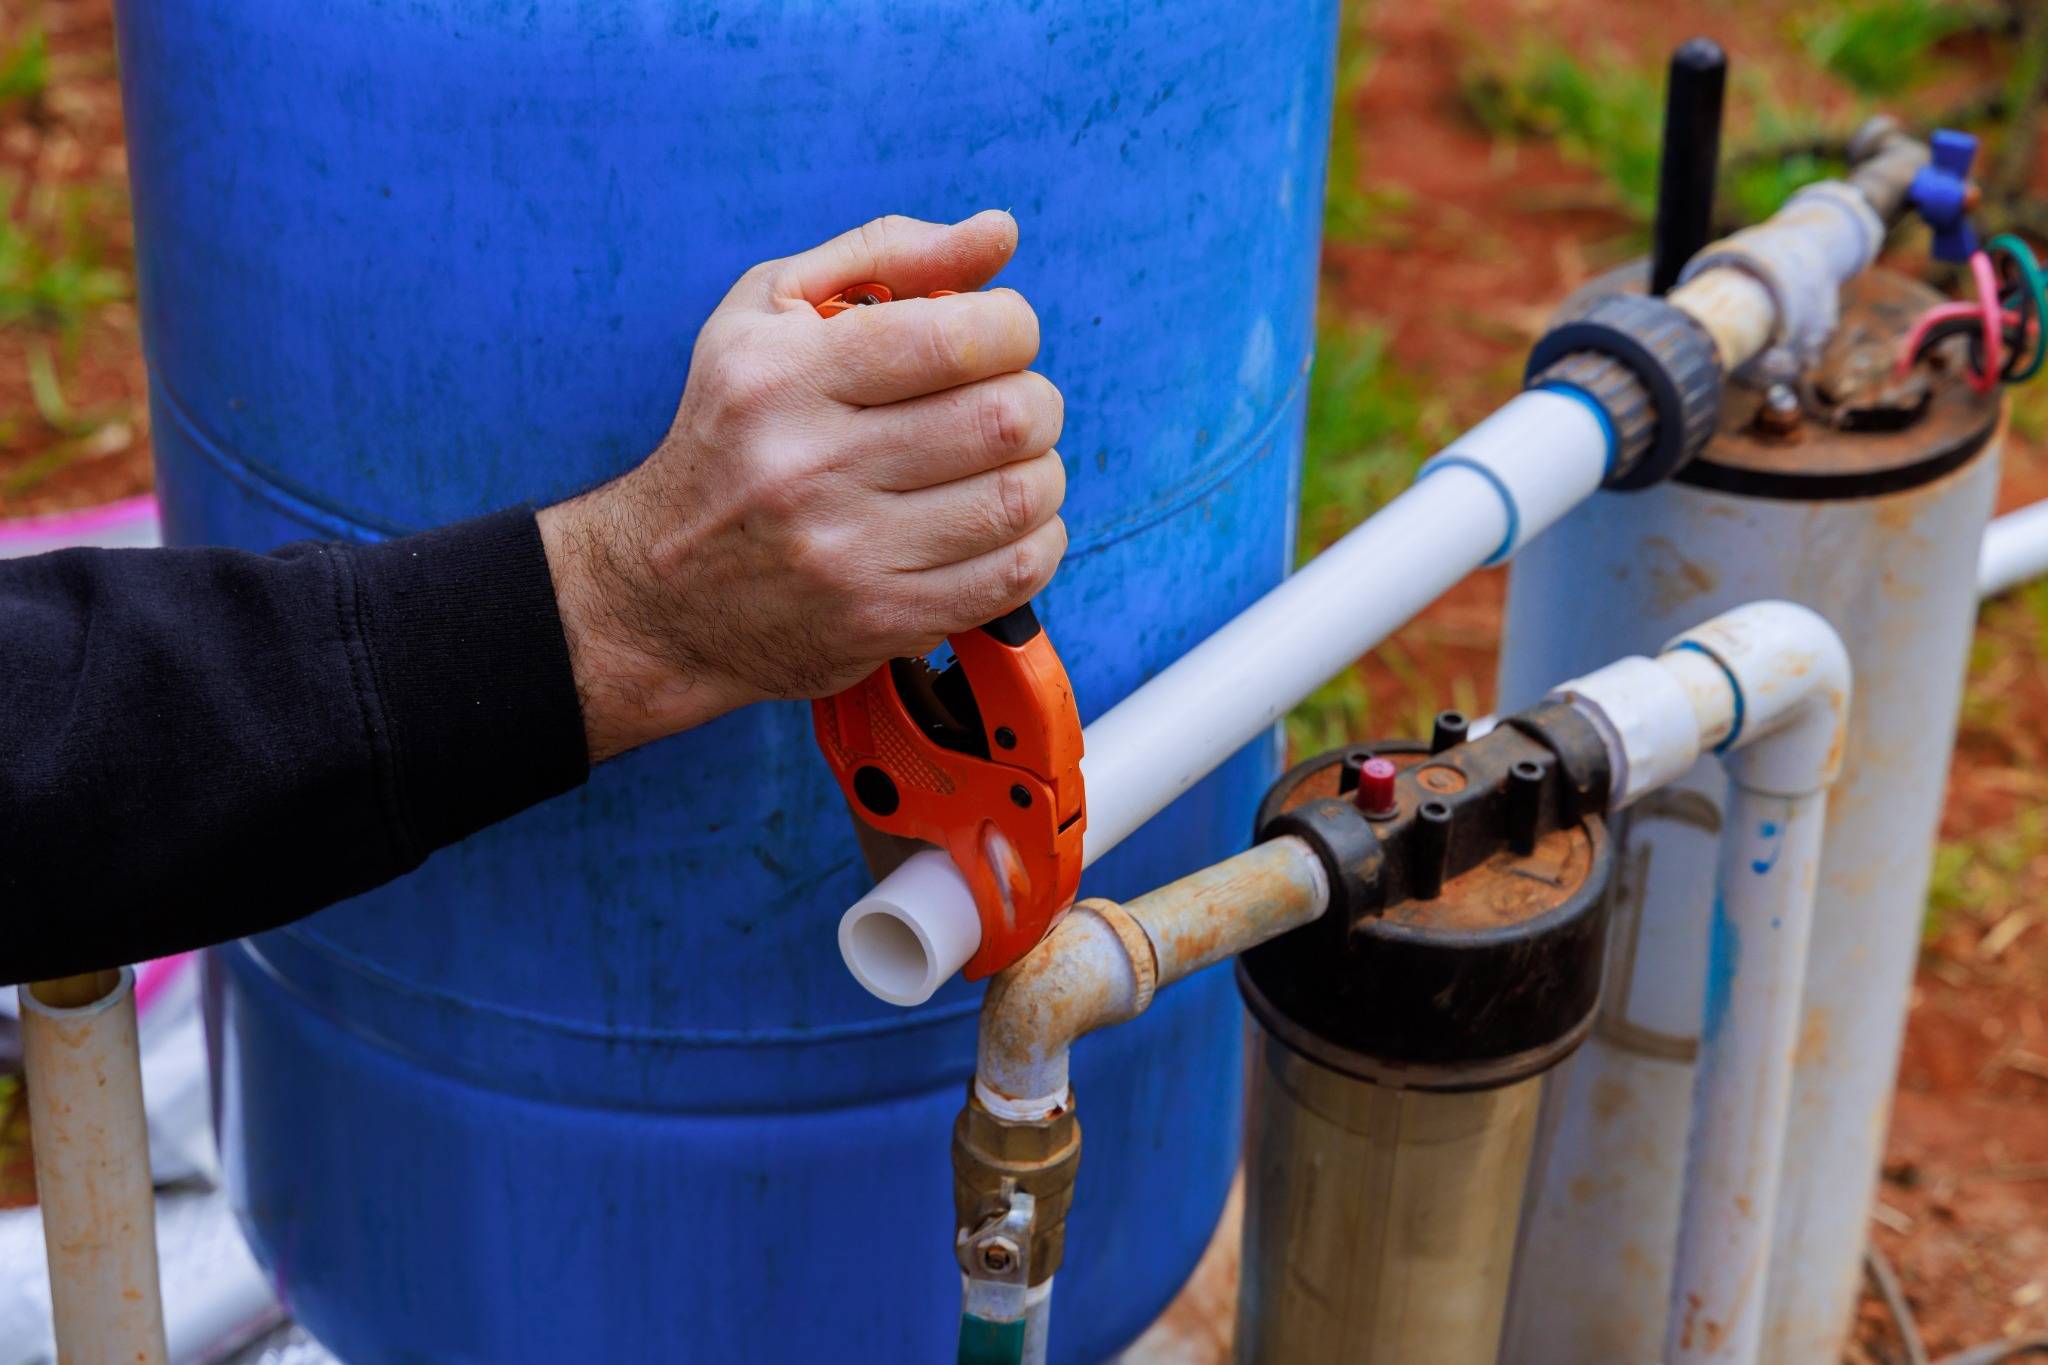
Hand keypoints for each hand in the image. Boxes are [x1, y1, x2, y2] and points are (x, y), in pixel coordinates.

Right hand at [538, 211, 1067, 761]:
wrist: (661, 591)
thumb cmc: (732, 431)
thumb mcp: (769, 314)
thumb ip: (887, 256)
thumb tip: (999, 232)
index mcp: (783, 375)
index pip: (959, 336)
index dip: (1011, 327)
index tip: (996, 339)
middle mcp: (809, 466)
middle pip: (1006, 418)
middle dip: (1035, 400)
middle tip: (1011, 405)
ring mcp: (846, 553)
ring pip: (1019, 498)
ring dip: (1039, 474)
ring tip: (1004, 467)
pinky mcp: (878, 620)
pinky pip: (1013, 575)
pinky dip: (1035, 543)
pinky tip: (998, 526)